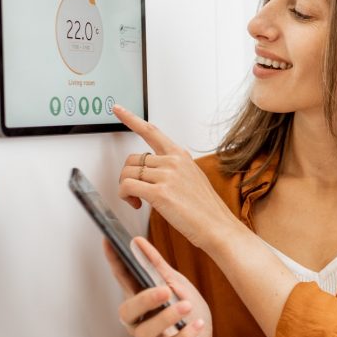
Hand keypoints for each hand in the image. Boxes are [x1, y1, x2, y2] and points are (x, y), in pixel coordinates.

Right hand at [103, 236, 214, 336]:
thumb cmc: (188, 314)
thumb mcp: (178, 285)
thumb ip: (158, 267)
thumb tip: (138, 242)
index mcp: (141, 300)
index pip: (123, 279)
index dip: (114, 262)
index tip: (108, 241)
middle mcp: (139, 322)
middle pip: (127, 311)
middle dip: (144, 300)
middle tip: (165, 290)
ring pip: (146, 332)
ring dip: (167, 317)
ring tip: (186, 306)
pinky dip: (184, 335)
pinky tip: (197, 324)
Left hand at [114, 105, 242, 252]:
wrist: (218, 227)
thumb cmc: (206, 209)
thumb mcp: (194, 178)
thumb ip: (176, 168)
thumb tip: (157, 169)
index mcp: (180, 156)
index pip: (151, 132)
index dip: (131, 119)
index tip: (118, 109)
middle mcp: (173, 161)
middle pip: (132, 160)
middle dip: (128, 177)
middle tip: (136, 192)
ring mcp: (167, 175)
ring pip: (128, 174)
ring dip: (126, 189)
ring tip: (138, 201)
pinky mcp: (160, 193)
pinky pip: (127, 187)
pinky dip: (125, 196)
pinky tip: (137, 205)